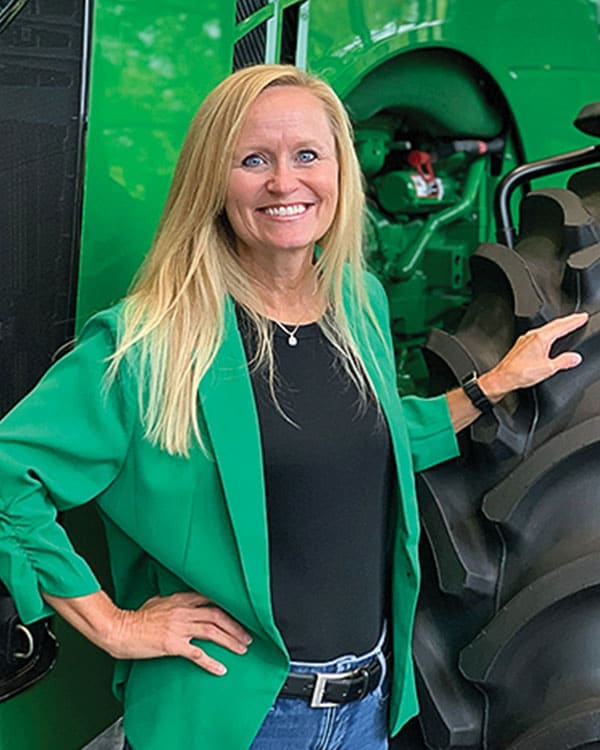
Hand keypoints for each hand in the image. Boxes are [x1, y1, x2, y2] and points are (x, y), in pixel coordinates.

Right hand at [110, 592, 251, 674]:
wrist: (119, 629)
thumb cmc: (135, 617)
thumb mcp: (157, 601)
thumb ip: (174, 602)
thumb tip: (184, 602)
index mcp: (180, 599)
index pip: (211, 600)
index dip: (229, 608)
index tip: (241, 616)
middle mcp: (183, 611)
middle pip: (217, 615)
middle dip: (235, 626)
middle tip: (247, 636)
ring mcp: (178, 627)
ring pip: (212, 631)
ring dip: (230, 641)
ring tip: (242, 649)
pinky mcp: (172, 644)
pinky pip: (196, 653)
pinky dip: (210, 662)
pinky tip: (220, 669)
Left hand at [480, 312, 588, 398]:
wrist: (502, 378)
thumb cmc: (519, 373)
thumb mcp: (547, 369)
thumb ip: (563, 362)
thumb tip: (574, 358)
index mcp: (540, 338)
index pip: (562, 326)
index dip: (574, 321)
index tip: (582, 317)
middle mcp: (532, 336)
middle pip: (553, 324)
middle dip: (567, 320)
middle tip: (577, 317)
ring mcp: (525, 339)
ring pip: (545, 328)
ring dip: (557, 326)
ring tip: (566, 325)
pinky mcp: (521, 345)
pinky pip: (538, 334)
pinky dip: (547, 332)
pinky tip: (548, 337)